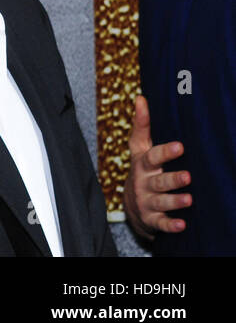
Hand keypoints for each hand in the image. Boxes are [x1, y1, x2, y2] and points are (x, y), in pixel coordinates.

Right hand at [124, 95, 191, 239]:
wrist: (133, 204)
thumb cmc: (144, 170)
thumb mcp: (139, 148)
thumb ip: (142, 125)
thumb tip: (140, 97)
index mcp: (142, 164)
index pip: (151, 156)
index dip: (165, 152)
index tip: (180, 146)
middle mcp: (143, 182)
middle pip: (157, 180)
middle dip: (172, 179)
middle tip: (188, 176)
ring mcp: (146, 201)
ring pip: (160, 202)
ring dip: (174, 201)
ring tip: (189, 199)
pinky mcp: (151, 219)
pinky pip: (161, 223)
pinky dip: (171, 225)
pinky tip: (183, 224)